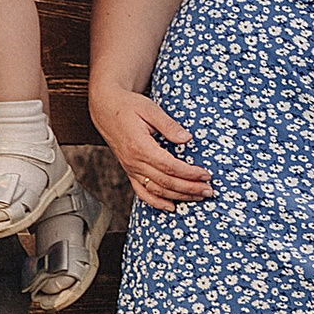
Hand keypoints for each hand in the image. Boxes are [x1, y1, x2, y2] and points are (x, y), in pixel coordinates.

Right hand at [90, 80, 212, 208]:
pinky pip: (142, 192)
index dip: (189, 173)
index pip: (170, 167)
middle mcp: (134, 162)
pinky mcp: (129, 171)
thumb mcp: (150, 109)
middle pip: (165, 183)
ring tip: (198, 197)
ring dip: (179, 196)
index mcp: (140, 147)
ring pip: (156, 191)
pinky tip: (171, 206)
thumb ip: (169, 125)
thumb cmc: (127, 106)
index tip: (206, 175)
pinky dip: (156, 202)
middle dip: (189, 189)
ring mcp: (130, 169)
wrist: (104, 108)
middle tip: (209, 190)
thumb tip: (187, 138)